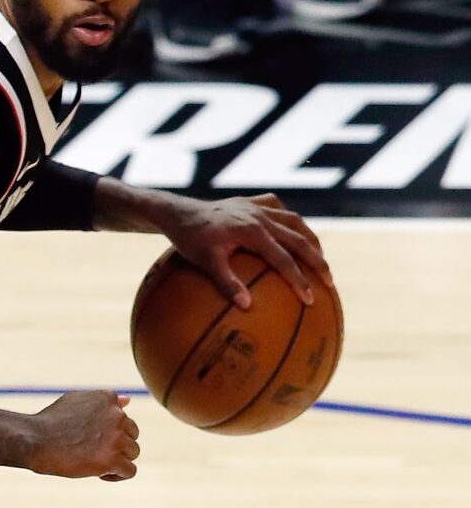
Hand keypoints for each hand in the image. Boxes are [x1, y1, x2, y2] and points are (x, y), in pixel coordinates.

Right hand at [25, 391, 139, 481]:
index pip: (123, 417)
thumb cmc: (50, 422)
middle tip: (92, 450)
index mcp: (106, 399)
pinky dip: (117, 475)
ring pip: (133, 452)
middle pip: (132, 434)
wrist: (34, 440)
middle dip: (117, 444)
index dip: (109, 430)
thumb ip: (103, 401)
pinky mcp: (112, 459)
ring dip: (117, 459)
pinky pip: (129, 471)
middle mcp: (116, 416)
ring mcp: (116, 438)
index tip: (91, 436)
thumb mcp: (75, 401)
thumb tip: (128, 400)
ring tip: (95, 463)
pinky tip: (100, 474)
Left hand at [162, 193, 332, 309]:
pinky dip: (290, 220)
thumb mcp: (204, 262)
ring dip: (310, 240)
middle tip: (329, 282)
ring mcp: (258, 206)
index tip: (311, 300)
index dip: (299, 281)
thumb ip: (226, 283)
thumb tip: (247, 306)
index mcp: (253, 231)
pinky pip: (279, 208)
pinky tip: (294, 233)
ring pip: (295, 221)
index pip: (284, 259)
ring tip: (320, 259)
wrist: (177, 212)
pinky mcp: (252, 202)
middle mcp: (261, 216)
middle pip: (299, 239)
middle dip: (317, 261)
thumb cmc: (189, 240)